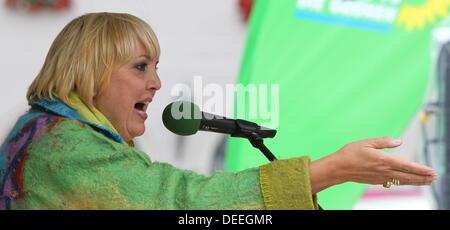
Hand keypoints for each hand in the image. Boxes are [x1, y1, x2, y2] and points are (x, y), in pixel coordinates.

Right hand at [309, 137, 436, 193]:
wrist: (338, 168)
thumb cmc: (350, 153)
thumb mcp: (366, 142)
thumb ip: (383, 142)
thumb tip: (398, 141)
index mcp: (383, 160)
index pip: (406, 165)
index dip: (421, 169)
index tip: (431, 170)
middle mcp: (384, 171)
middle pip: (408, 176)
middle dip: (423, 177)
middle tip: (435, 177)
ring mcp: (380, 177)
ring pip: (402, 181)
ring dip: (416, 181)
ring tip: (427, 181)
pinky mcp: (376, 181)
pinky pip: (394, 182)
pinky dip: (404, 182)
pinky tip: (408, 181)